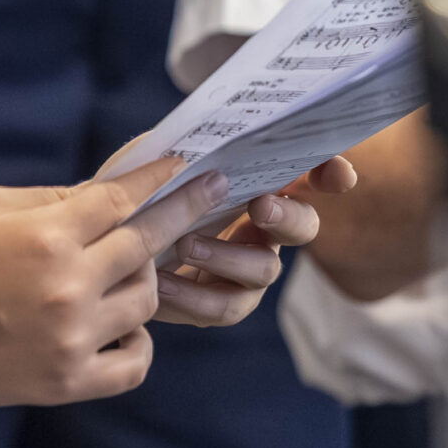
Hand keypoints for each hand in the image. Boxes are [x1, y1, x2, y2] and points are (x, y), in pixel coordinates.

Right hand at [0, 157, 237, 409]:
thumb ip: (51, 200)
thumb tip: (108, 193)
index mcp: (45, 236)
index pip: (120, 199)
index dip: (159, 178)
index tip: (188, 164)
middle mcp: (67, 286)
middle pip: (148, 244)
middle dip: (184, 212)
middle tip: (212, 192)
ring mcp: (72, 339)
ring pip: (146, 300)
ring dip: (144, 280)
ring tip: (126, 272)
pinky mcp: (69, 382)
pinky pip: (135, 362)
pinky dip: (138, 342)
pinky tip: (124, 327)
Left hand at [155, 156, 357, 326]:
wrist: (108, 247)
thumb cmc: (138, 197)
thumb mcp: (152, 164)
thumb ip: (178, 148)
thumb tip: (202, 139)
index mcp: (258, 186)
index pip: (309, 176)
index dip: (331, 174)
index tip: (339, 176)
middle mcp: (264, 230)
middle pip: (302, 226)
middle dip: (287, 216)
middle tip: (259, 205)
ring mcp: (247, 272)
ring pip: (263, 271)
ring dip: (227, 257)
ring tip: (186, 243)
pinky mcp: (221, 305)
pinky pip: (221, 308)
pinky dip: (190, 295)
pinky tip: (159, 281)